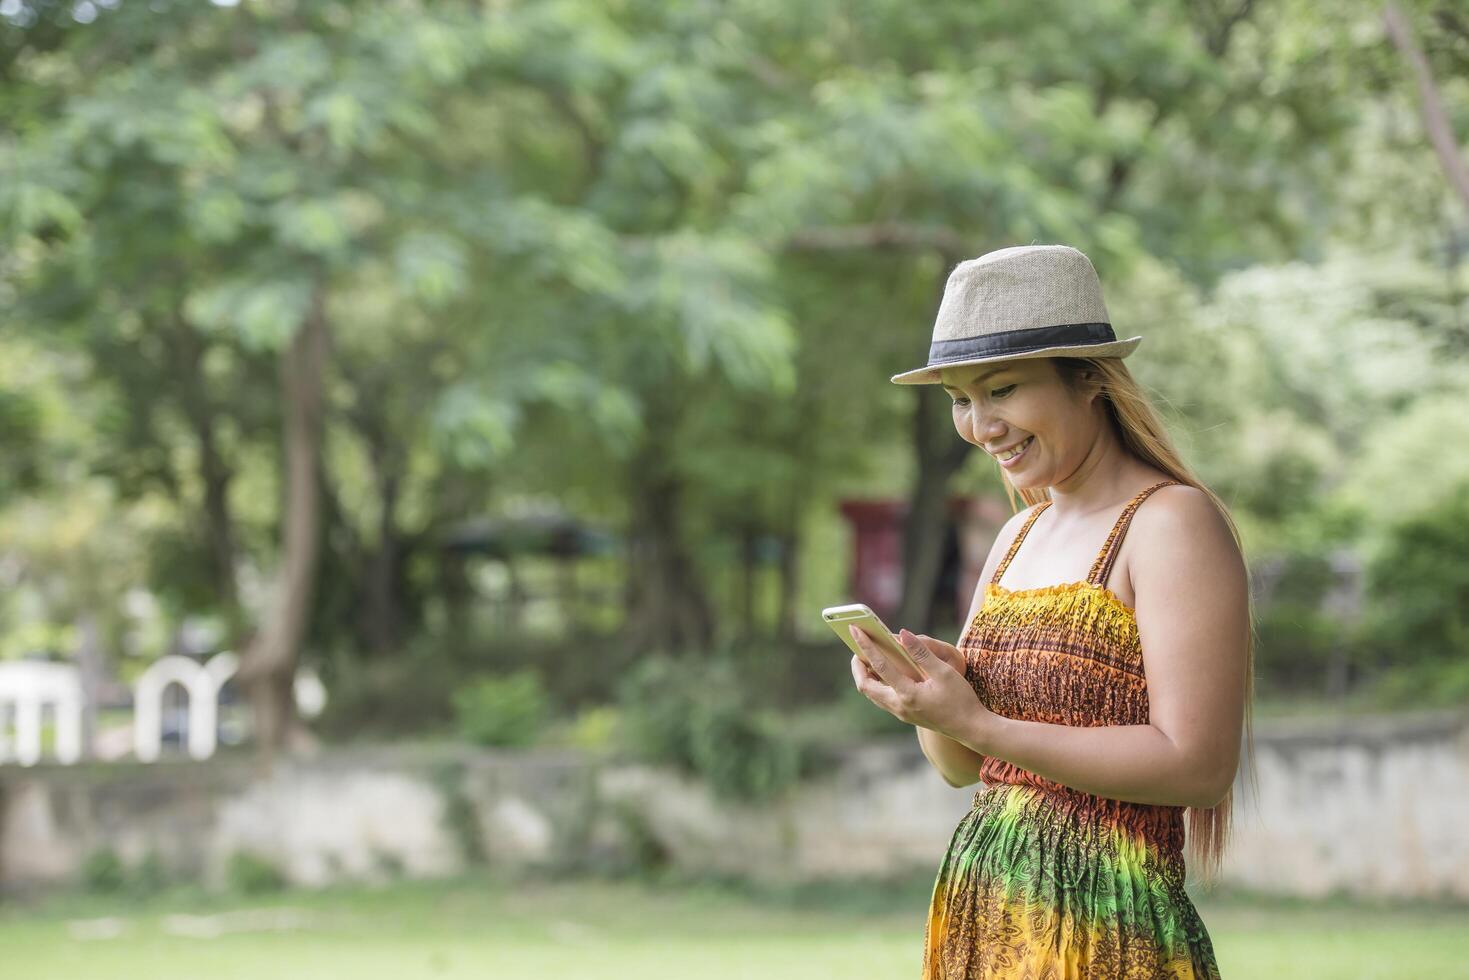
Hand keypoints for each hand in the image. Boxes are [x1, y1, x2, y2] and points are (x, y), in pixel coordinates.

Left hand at [849, 625, 998, 747]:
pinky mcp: (906, 715)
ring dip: (866, 675)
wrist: (971, 729)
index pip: (879, 666)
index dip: (865, 646)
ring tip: (865, 656)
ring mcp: (901, 713)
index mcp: (907, 694)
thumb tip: (902, 634)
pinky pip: (882, 698)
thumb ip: (921, 653)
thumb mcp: (944, 672)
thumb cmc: (961, 699)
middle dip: (857, 665)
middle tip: (856, 646)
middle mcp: (899, 706)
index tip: (854, 630)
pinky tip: (883, 671)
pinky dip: (877, 683)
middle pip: (865, 685)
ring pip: (873, 694)